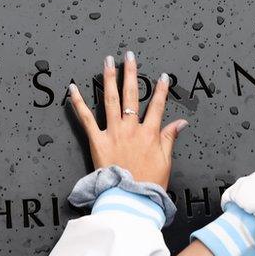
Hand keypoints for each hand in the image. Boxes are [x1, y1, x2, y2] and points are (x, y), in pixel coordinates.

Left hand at [69, 51, 187, 187]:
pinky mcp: (97, 141)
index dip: (162, 90)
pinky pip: (86, 118)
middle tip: (129, 56)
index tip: (163, 77)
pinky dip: (79, 103)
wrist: (130, 199)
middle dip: (131, 73)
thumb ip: (170, 138)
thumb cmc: (148, 184)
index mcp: (150, 134)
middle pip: (132, 95)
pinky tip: (73, 88)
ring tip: (108, 61)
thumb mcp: (165, 161)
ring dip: (109, 78)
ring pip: (111, 99)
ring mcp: (113, 132)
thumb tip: (181, 122)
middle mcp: (132, 128)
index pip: (158, 106)